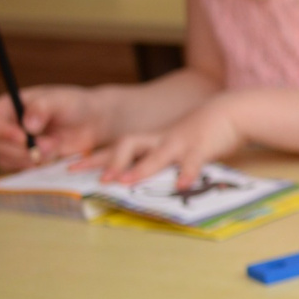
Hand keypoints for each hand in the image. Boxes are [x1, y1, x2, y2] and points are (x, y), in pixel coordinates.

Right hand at [0, 84, 112, 168]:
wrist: (91, 123)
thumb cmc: (74, 105)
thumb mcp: (60, 100)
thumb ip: (42, 107)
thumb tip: (28, 125)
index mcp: (7, 108)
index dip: (0, 132)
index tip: (23, 137)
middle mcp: (5, 128)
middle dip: (25, 149)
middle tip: (52, 144)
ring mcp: (14, 147)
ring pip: (9, 161)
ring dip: (34, 158)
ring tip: (56, 145)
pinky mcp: (25, 161)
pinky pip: (22, 170)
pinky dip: (39, 166)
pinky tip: (55, 155)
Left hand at [98, 96, 245, 188]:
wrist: (229, 111)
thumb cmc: (199, 131)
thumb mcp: (173, 142)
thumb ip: (155, 156)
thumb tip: (134, 176)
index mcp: (151, 140)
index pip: (115, 147)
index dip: (93, 158)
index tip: (69, 167)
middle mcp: (160, 140)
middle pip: (129, 145)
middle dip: (112, 162)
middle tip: (99, 179)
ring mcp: (180, 142)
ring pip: (156, 155)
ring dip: (141, 168)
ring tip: (126, 182)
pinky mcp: (201, 147)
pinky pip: (192, 162)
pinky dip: (186, 174)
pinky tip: (181, 186)